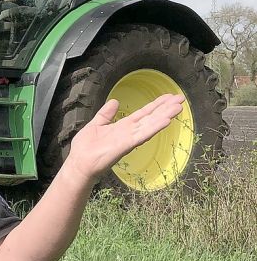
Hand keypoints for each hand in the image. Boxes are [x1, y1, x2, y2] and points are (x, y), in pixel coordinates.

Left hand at [63, 93, 186, 183]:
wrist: (79, 164)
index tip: (169, 96)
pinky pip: (142, 135)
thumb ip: (106, 114)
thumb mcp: (95, 125)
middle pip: (150, 117)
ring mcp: (129, 139)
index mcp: (123, 126)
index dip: (156, 105)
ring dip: (164, 116)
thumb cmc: (85, 147)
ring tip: (178, 107)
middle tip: (181, 98)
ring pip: (150, 125)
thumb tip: (115, 101)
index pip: (143, 113)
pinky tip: (165, 121)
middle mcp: (129, 132)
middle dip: (165, 108)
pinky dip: (153, 128)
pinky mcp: (125, 145)